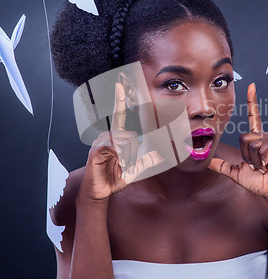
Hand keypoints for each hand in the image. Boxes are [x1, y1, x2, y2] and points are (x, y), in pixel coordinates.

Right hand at [80, 79, 163, 201]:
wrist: (99, 192)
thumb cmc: (113, 179)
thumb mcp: (134, 170)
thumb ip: (146, 161)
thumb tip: (160, 155)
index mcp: (115, 138)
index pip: (118, 115)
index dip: (119, 101)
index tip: (119, 85)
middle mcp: (106, 137)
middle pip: (131, 136)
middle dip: (133, 154)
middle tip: (125, 166)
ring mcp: (100, 143)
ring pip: (124, 142)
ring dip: (127, 158)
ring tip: (119, 167)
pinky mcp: (96, 151)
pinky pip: (114, 147)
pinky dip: (120, 157)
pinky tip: (116, 163)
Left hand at [208, 83, 267, 201]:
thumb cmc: (258, 182)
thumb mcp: (236, 173)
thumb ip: (222, 166)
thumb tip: (207, 162)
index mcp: (256, 140)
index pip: (254, 116)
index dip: (252, 101)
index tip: (251, 86)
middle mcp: (265, 137)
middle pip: (245, 137)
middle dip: (245, 155)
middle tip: (254, 166)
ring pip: (253, 142)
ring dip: (253, 159)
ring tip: (262, 167)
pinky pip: (265, 145)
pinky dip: (262, 158)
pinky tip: (267, 165)